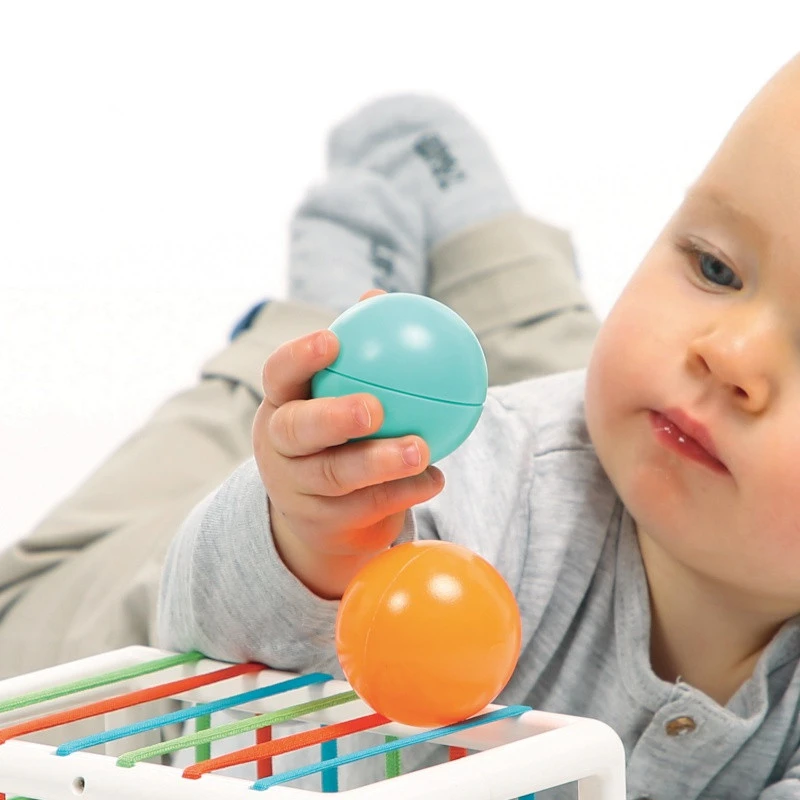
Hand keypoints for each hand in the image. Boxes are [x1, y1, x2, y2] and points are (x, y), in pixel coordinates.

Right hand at [253, 294, 444, 597]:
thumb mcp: (337, 394)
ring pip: (334, 476)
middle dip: (332, 417)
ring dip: (381, 462)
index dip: (299, 357)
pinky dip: (403, 493)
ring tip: (422, 449)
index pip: (278, 375)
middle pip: (296, 431)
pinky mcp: (322, 523)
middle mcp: (279, 446)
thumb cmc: (338, 433)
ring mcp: (296, 490)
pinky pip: (365, 509)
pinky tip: (436, 479)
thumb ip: (359, 351)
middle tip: (375, 408)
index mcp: (281, 404)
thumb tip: (379, 295)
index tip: (334, 339)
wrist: (322, 511)